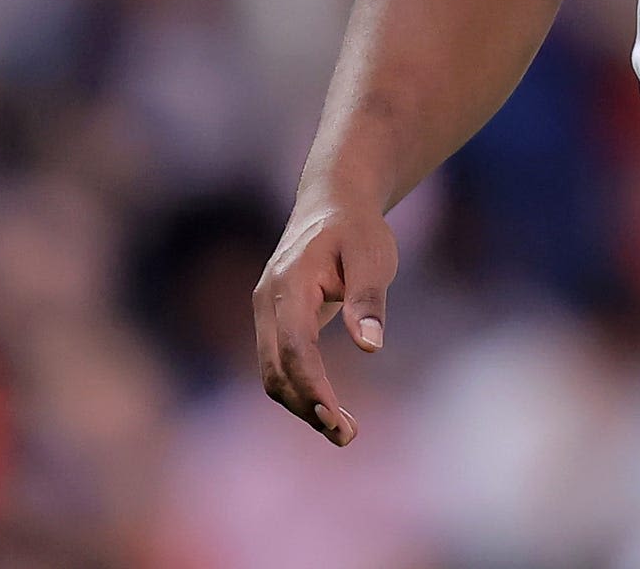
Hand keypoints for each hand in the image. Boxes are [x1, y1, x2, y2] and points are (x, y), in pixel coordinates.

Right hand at [253, 196, 398, 446]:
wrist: (332, 204)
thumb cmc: (357, 229)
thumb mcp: (373, 255)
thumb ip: (368, 299)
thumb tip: (370, 347)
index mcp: (290, 283)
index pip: (294, 347)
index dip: (312, 386)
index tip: (336, 419)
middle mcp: (267, 302)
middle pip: (275, 370)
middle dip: (307, 407)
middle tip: (347, 436)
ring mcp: (266, 314)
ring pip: (273, 374)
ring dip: (302, 406)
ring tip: (344, 432)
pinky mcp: (274, 323)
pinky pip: (279, 366)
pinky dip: (300, 391)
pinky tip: (329, 409)